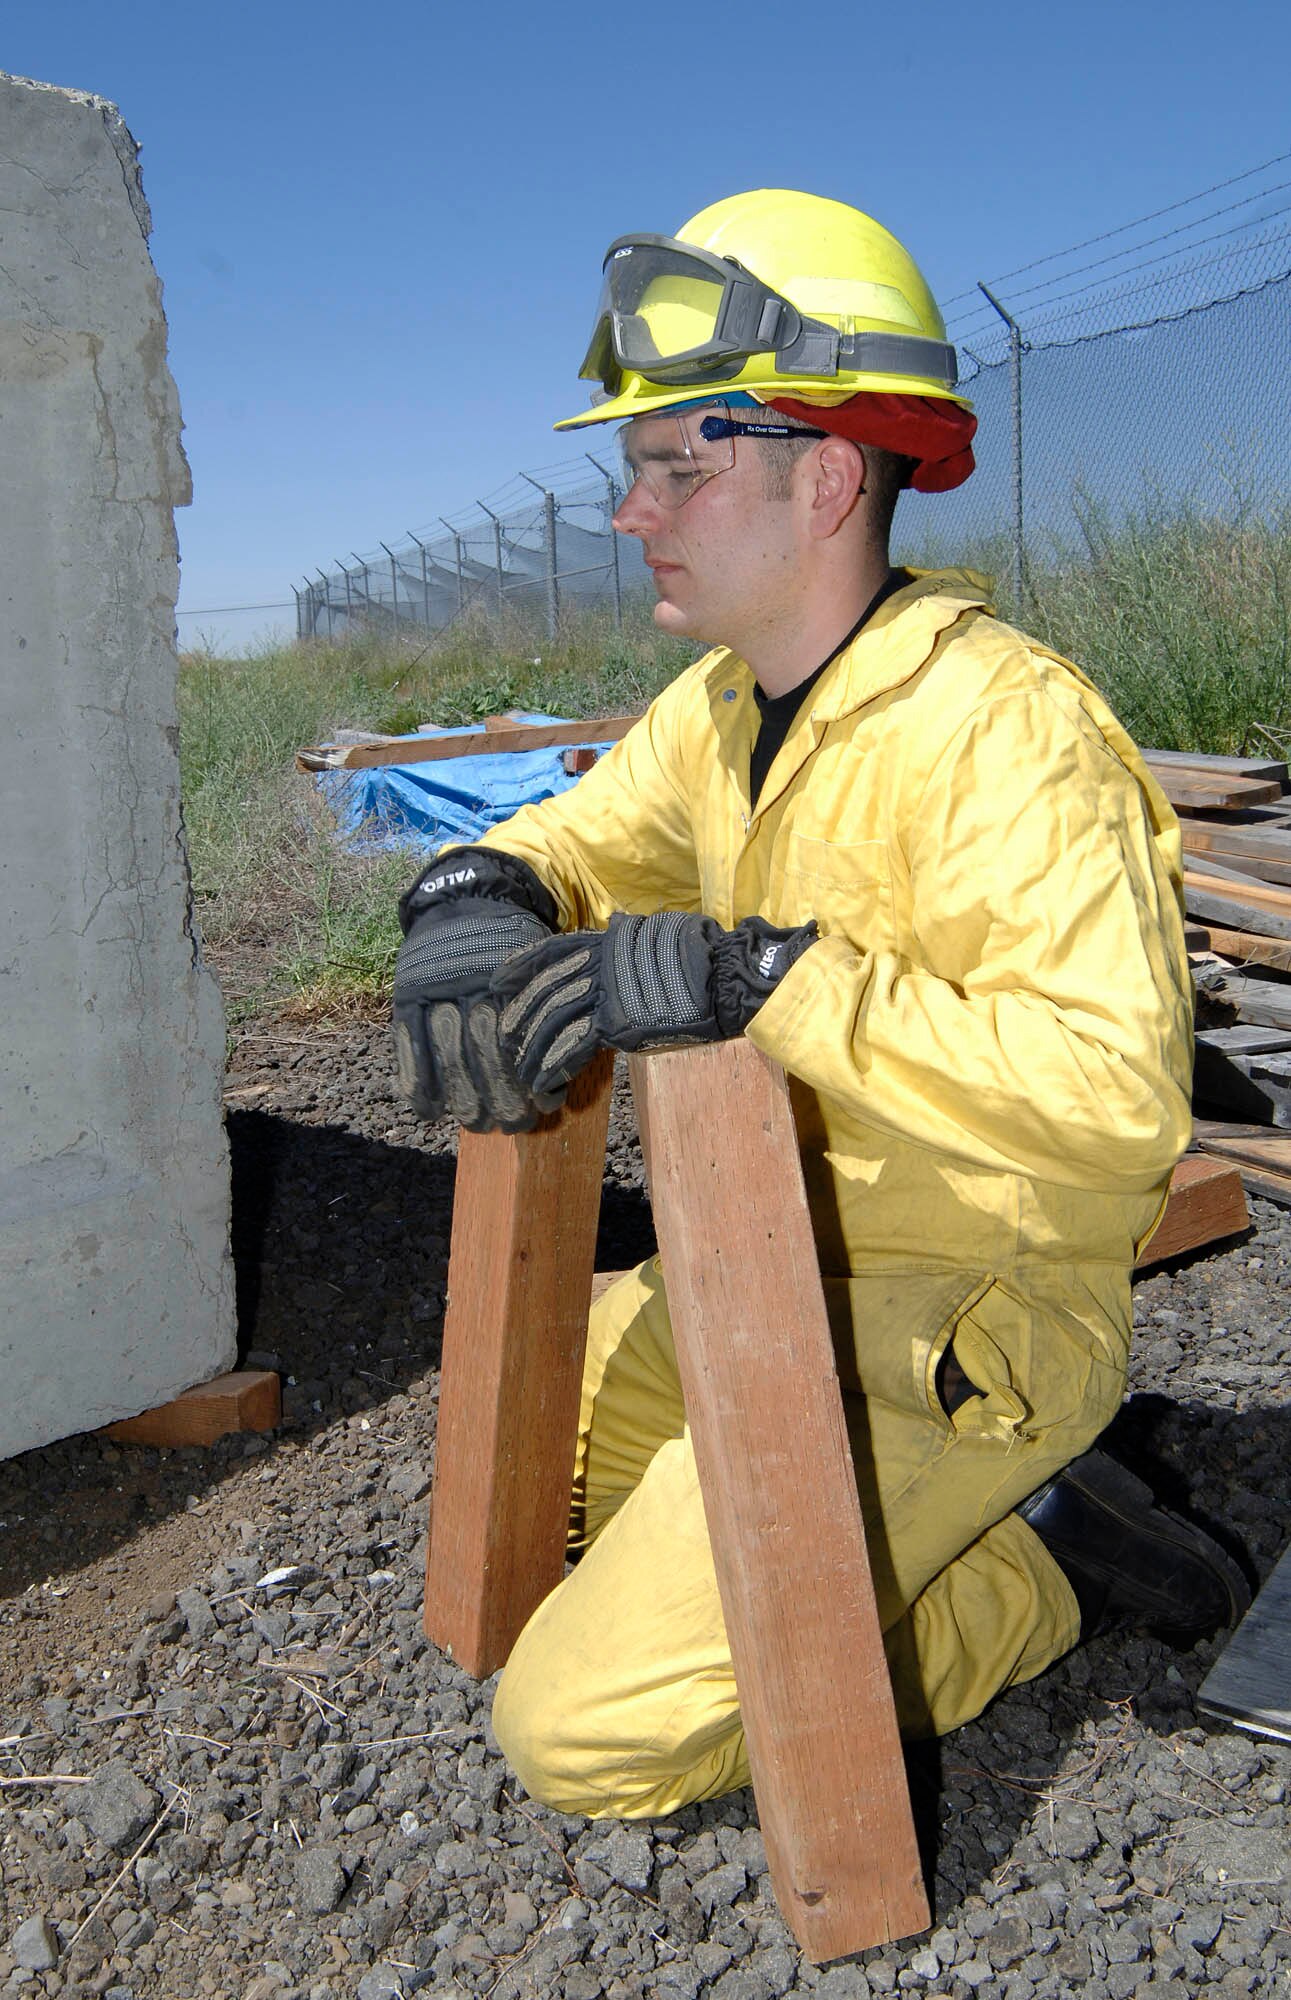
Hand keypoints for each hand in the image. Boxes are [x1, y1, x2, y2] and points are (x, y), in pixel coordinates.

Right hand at [392, 847, 564, 1130]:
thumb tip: (590, 1041)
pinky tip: (431, 1111)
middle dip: (498, 1094)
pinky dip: (416, 1081)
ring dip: (462, 1096)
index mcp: (503, 974)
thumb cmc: (517, 936)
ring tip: (478, 1122)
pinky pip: (407, 1045)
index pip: (516, 1036)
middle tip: (514, 1124)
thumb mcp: (544, 954)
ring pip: (445, 1054)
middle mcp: (464, 983)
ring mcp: (431, 991)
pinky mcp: (406, 996)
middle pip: (480, 1050)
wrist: (469, 895)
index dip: (530, 1075)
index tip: (546, 1104)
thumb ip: (556, 995)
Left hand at [491, 910, 816, 1096]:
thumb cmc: (701, 962)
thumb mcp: (657, 941)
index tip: (499, 980)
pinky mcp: (617, 1022)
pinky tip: (544, 1084)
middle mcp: (600, 964)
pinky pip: (573, 1046)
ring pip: (551, 1020)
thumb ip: (629, 945)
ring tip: (521, 1072)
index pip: (553, 951)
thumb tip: (618, 937)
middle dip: (519, 1016)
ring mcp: (607, 992)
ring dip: (532, 1050)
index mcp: (607, 942)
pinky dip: (554, 1067)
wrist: (724, 978)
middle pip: (544, 989)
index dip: (522, 966)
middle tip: (504, 1038)